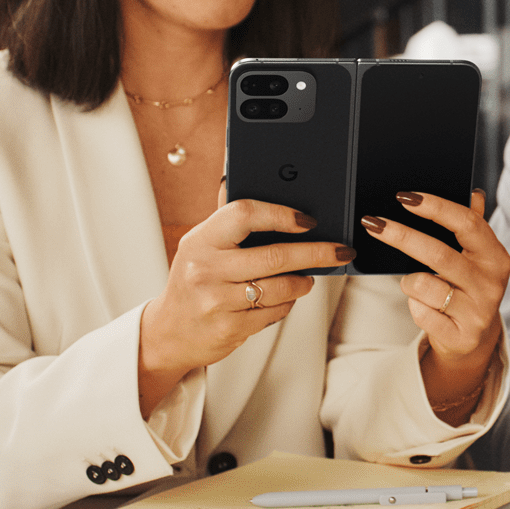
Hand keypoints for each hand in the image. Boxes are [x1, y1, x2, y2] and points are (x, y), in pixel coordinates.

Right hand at [137, 198, 353, 416]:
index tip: (308, 220)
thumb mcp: (199, 245)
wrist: (170, 332)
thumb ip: (224, 218)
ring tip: (306, 277)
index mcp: (200, 240)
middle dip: (316, 253)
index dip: (281, 214)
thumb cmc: (192, 282)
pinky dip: (287, 304)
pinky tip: (284, 299)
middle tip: (339, 251)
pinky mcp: (229, 328)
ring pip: (281, 287)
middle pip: (275, 256)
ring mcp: (217, 301)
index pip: (244, 214)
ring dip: (303, 282)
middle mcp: (206, 269)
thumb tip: (235, 176)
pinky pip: (274, 312)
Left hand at [359, 190, 508, 423]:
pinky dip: (414, 305)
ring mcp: (478, 312)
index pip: (467, 223)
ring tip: (416, 284)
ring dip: (409, 281)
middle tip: (373, 223)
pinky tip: (424, 306)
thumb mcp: (475, 257)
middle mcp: (491, 284)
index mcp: (495, 257)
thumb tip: (472, 192)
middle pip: (438, 253)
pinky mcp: (461, 336)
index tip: (405, 197)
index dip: (435, 207)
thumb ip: (472, 225)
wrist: (474, 339)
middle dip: (401, 236)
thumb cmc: (467, 288)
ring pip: (423, 285)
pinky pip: (420, 312)